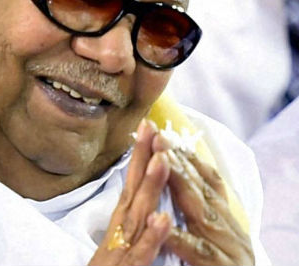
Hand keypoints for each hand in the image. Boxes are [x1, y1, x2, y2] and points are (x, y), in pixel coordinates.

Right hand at [88, 119, 171, 265]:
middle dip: (143, 158)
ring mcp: (121, 251)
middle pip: (133, 190)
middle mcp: (119, 232)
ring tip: (162, 160)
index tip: (150, 128)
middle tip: (152, 127)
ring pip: (138, 216)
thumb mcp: (119, 241)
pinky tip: (163, 220)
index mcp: (121, 223)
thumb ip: (130, 219)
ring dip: (150, 188)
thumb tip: (142, 196)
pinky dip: (152, 237)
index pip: (132, 183)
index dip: (141, 155)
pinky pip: (141, 254)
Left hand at [165, 148, 254, 264]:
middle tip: (159, 137)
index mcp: (225, 220)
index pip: (207, 182)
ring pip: (202, 213)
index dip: (187, 157)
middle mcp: (229, 229)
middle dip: (180, 161)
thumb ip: (201, 214)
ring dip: (182, 185)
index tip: (165, 135)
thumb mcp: (215, 238)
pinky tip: (162, 222)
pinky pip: (198, 252)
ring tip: (162, 161)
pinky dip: (180, 237)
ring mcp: (227, 249)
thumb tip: (185, 186)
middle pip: (203, 190)